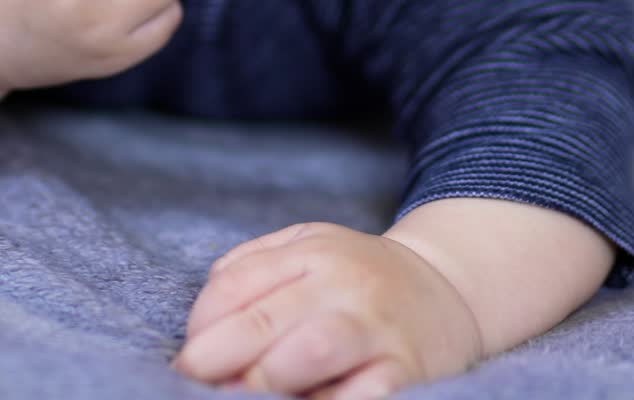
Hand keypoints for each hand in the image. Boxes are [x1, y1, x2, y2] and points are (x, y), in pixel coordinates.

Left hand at [173, 222, 483, 397]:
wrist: (447, 289)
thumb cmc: (357, 279)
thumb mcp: (306, 250)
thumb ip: (251, 269)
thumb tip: (202, 320)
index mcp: (311, 249)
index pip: (237, 283)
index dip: (202, 325)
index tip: (186, 358)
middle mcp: (343, 282)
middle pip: (266, 319)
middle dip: (219, 357)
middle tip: (193, 383)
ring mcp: (376, 327)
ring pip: (311, 350)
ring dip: (264, 381)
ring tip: (237, 397)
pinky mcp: (407, 372)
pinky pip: (361, 395)